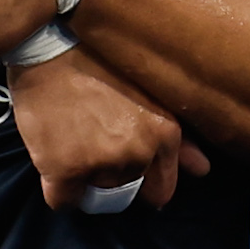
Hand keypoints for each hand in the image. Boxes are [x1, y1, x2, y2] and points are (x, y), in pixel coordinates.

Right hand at [7, 48, 210, 210]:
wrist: (47, 46)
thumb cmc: (97, 62)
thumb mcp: (149, 93)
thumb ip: (181, 137)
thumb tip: (202, 170)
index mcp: (165, 135)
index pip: (161, 191)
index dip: (140, 183)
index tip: (123, 166)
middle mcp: (139, 153)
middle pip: (124, 192)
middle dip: (111, 179)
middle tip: (91, 146)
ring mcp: (102, 163)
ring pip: (94, 194)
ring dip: (84, 180)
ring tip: (72, 143)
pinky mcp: (65, 170)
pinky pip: (63, 202)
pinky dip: (58, 190)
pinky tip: (53, 161)